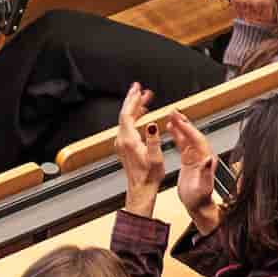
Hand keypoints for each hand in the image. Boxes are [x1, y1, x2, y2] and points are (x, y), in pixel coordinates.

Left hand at [114, 84, 162, 216]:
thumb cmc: (149, 176)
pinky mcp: (124, 146)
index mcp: (129, 141)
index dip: (133, 100)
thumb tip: (153, 124)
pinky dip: (135, 116)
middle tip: (139, 88)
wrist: (141, 189)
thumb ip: (153, 139)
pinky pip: (128, 126)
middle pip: (125, 114)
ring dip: (135, 107)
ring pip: (126, 119)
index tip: (138, 90)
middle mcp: (122, 140)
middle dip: (132, 99)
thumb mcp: (155, 157)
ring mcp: (122, 143)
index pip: (128, 114)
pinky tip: (142, 114)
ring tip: (144, 98)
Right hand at [168, 111, 219, 235]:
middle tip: (173, 111)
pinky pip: (183, 143)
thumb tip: (209, 159)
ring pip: (188, 137)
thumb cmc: (200, 200)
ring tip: (171, 115)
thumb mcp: (203, 188)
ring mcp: (196, 157)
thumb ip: (206, 173)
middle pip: (193, 134)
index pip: (197, 139)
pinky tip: (170, 128)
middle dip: (183, 122)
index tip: (179, 119)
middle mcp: (202, 156)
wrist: (199, 208)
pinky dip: (177, 134)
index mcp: (205, 160)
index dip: (188, 129)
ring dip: (180, 126)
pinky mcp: (189, 160)